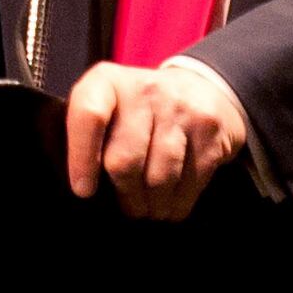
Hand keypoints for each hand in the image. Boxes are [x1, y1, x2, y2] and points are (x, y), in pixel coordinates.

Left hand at [63, 60, 249, 220]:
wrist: (204, 88)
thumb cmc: (141, 110)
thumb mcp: (110, 106)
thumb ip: (89, 134)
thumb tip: (84, 187)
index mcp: (108, 82)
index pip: (88, 116)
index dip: (82, 158)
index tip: (84, 190)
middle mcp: (144, 90)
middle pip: (125, 160)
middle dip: (126, 195)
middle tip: (129, 207)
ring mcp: (180, 108)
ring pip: (160, 178)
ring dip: (154, 205)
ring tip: (150, 210)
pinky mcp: (209, 128)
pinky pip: (192, 181)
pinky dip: (180, 202)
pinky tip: (173, 205)